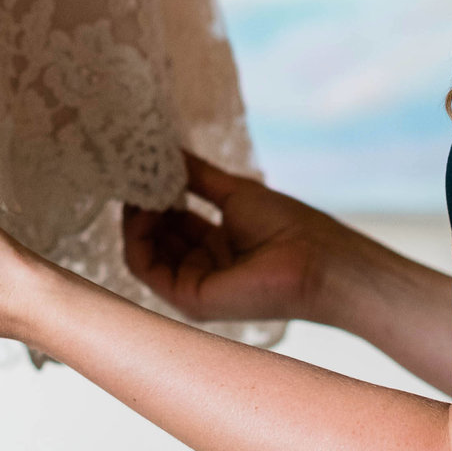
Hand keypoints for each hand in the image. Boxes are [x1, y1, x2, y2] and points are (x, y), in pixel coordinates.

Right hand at [123, 150, 335, 324]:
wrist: (319, 261)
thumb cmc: (289, 226)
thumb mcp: (235, 192)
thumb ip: (197, 176)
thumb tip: (166, 151)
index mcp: (216, 246)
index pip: (170, 221)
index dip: (155, 195)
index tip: (144, 168)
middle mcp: (201, 267)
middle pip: (154, 237)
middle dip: (140, 205)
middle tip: (132, 174)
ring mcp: (193, 285)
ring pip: (143, 252)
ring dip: (135, 219)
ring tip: (138, 189)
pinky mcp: (188, 299)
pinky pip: (145, 267)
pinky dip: (137, 237)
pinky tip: (143, 209)